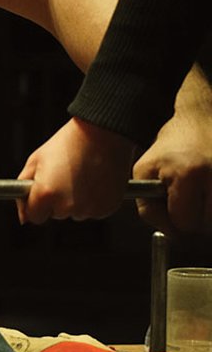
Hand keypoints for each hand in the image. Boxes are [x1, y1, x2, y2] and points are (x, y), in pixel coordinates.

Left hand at [17, 117, 134, 223]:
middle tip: (64, 176)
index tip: (41, 193)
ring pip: (76, 212)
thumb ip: (23, 188)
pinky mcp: (107, 208)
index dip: (35, 205)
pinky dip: (93, 200)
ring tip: (81, 175)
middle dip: (56, 200)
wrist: (102, 133)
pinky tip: (94, 180)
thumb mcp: (36, 160)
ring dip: (75, 201)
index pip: (34, 217)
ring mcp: (89, 209)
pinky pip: (94, 210)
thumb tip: (23, 216)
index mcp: (45, 194)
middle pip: (56, 214)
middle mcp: (67, 206)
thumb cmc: (67, 143)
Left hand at [133, 93, 211, 233]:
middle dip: (196, 218)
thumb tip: (169, 233)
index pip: (184, 222)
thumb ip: (148, 205)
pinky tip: (209, 189)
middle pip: (207, 226)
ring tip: (202, 191)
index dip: (174, 220)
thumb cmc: (172, 146)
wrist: (204, 118)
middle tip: (191, 197)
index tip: (173, 206)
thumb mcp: (146, 170)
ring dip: (208, 212)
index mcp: (187, 174)